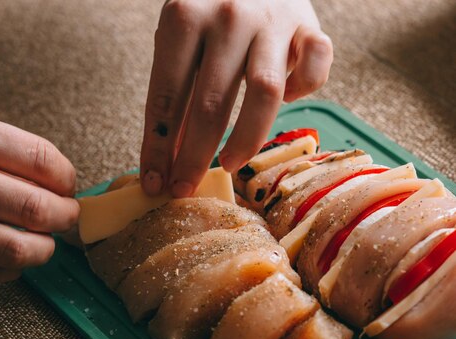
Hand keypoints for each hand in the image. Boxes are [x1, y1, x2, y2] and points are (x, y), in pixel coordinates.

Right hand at [0, 105, 78, 283]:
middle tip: (66, 218)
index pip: (44, 161)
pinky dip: (10, 271)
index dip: (68, 180)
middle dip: (65, 218)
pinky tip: (11, 260)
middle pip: (38, 209)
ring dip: (43, 251)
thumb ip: (0, 148)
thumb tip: (54, 180)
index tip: (67, 187)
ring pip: (15, 250)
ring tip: (43, 243)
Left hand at [140, 0, 332, 196]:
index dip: (159, 147)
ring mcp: (273, 20)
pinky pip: (314, 71)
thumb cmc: (209, 10)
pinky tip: (288, 102)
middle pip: (210, 103)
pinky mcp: (309, 26)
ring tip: (228, 164)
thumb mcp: (179, 38)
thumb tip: (168, 157)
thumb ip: (176, 89)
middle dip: (194, 157)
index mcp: (184, 17)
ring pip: (264, 94)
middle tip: (184, 190)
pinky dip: (303, 92)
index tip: (155, 182)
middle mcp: (228, 17)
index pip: (166, 97)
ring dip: (245, 138)